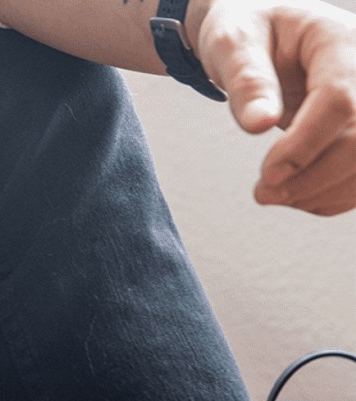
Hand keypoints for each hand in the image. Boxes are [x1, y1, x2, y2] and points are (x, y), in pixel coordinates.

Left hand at [192, 0, 355, 215]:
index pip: (339, 98)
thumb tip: (258, 125)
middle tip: (262, 194)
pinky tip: (294, 194)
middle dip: (314, 177)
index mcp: (340, 39)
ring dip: (322, 192)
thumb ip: (247, 80)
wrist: (264, 33)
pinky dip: (330, 195)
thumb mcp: (233, 43)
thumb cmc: (248, 33)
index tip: (266, 175)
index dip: (305, 144)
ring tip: (271, 194)